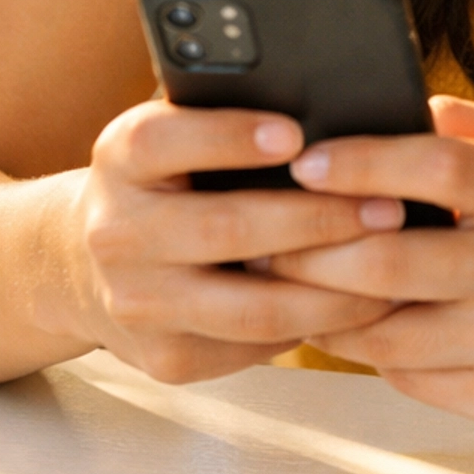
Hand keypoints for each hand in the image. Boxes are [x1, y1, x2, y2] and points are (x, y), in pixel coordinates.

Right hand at [72, 101, 401, 384]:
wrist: (83, 264)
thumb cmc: (163, 184)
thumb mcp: (173, 140)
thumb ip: (226, 123)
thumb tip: (332, 115)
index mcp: (121, 159)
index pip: (165, 142)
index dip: (230, 137)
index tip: (296, 134)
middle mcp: (117, 232)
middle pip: (225, 229)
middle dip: (318, 220)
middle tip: (388, 209)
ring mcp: (138, 304)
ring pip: (252, 307)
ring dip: (334, 290)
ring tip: (391, 266)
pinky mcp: (166, 357)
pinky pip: (255, 346)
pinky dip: (314, 326)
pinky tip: (357, 305)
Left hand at [276, 95, 473, 423]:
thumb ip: (470, 129)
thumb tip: (387, 108)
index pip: (439, 167)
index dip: (363, 162)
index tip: (305, 161)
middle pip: (390, 260)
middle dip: (309, 249)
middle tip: (263, 235)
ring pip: (386, 332)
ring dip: (325, 309)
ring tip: (289, 285)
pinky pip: (411, 377)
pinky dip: (372, 353)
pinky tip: (354, 328)